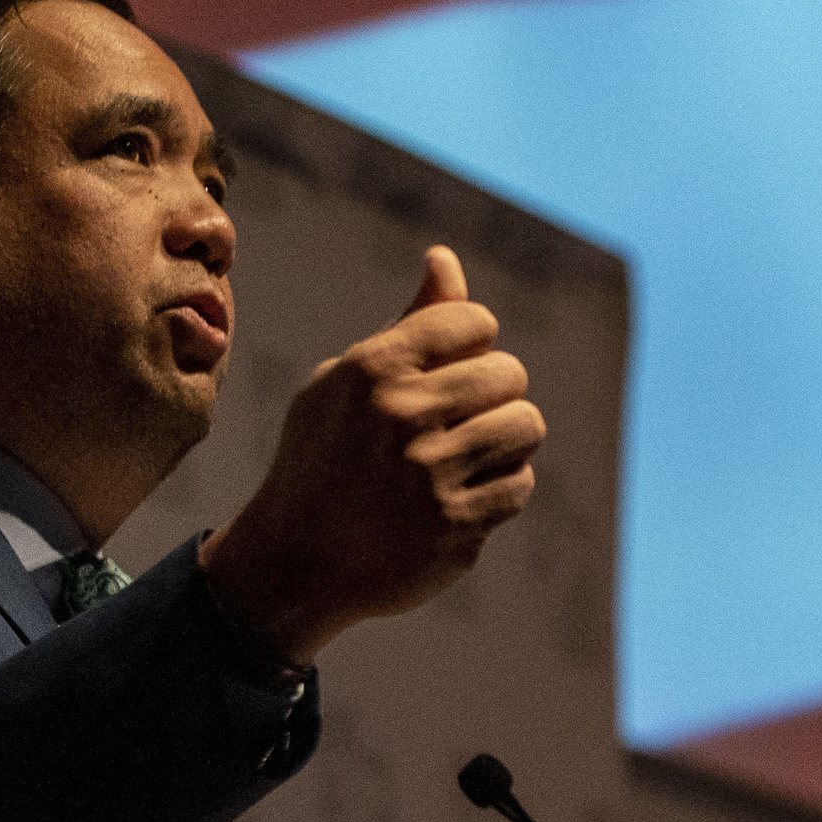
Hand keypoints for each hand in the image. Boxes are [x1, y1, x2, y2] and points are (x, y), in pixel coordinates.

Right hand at [199, 246, 541, 663]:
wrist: (295, 563)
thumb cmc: (324, 457)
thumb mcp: (346, 381)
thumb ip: (410, 323)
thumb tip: (445, 258)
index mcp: (373, 368)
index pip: (475, 321)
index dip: (471, 344)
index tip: (448, 369)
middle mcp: (403, 416)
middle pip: (508, 372)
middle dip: (493, 392)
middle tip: (458, 419)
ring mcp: (430, 474)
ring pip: (526, 425)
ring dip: (505, 439)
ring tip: (468, 453)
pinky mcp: (456, 525)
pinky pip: (520, 483)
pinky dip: (501, 488)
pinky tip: (462, 495)